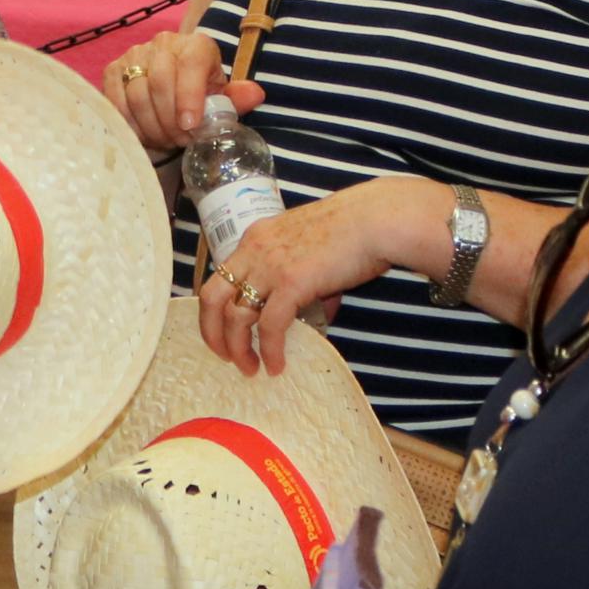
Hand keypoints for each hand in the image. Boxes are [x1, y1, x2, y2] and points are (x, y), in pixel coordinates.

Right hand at [102, 27, 261, 155]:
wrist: (173, 91)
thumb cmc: (201, 97)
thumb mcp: (222, 99)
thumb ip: (237, 98)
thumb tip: (255, 94)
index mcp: (196, 45)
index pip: (190, 65)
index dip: (189, 97)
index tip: (190, 126)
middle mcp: (164, 43)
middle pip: (160, 82)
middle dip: (170, 120)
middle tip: (180, 141)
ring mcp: (135, 54)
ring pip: (137, 94)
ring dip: (151, 126)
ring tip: (165, 140)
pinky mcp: (113, 70)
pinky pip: (116, 100)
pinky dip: (130, 123)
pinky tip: (144, 134)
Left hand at [202, 175, 431, 371]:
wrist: (376, 218)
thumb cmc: (353, 231)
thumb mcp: (309, 248)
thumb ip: (301, 280)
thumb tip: (312, 316)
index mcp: (255, 240)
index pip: (219, 278)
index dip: (215, 310)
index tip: (223, 332)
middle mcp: (254, 251)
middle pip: (213, 298)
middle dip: (212, 333)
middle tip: (225, 356)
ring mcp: (270, 266)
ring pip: (235, 316)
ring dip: (238, 349)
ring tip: (250, 369)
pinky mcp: (291, 282)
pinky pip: (270, 326)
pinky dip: (270, 350)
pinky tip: (276, 365)